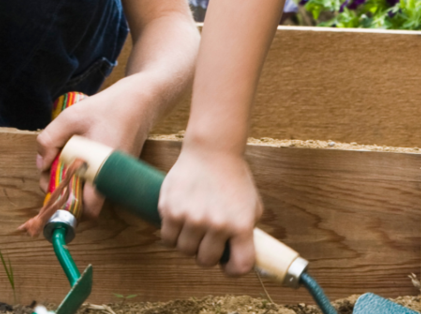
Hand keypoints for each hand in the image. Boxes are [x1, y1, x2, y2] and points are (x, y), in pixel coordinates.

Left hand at [34, 77, 170, 214]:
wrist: (140, 100)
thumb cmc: (107, 107)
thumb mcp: (70, 117)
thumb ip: (49, 140)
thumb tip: (41, 165)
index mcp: (102, 170)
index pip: (89, 209)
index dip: (69, 208)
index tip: (54, 191)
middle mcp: (113, 178)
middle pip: (87, 203)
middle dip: (66, 192)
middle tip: (52, 171)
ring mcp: (119, 176)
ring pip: (92, 192)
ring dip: (75, 182)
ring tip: (63, 160)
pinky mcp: (120, 170)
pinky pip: (99, 180)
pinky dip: (85, 173)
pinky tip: (78, 155)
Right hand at [157, 143, 261, 275]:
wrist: (212, 150)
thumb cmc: (234, 178)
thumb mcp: (252, 205)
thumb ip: (248, 231)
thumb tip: (240, 255)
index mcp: (241, 225)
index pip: (240, 266)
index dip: (233, 270)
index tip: (228, 265)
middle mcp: (217, 224)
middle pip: (205, 260)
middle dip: (206, 255)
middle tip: (206, 242)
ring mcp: (192, 218)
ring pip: (184, 250)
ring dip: (188, 244)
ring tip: (192, 230)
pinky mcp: (171, 209)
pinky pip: (167, 238)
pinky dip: (172, 235)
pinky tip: (179, 224)